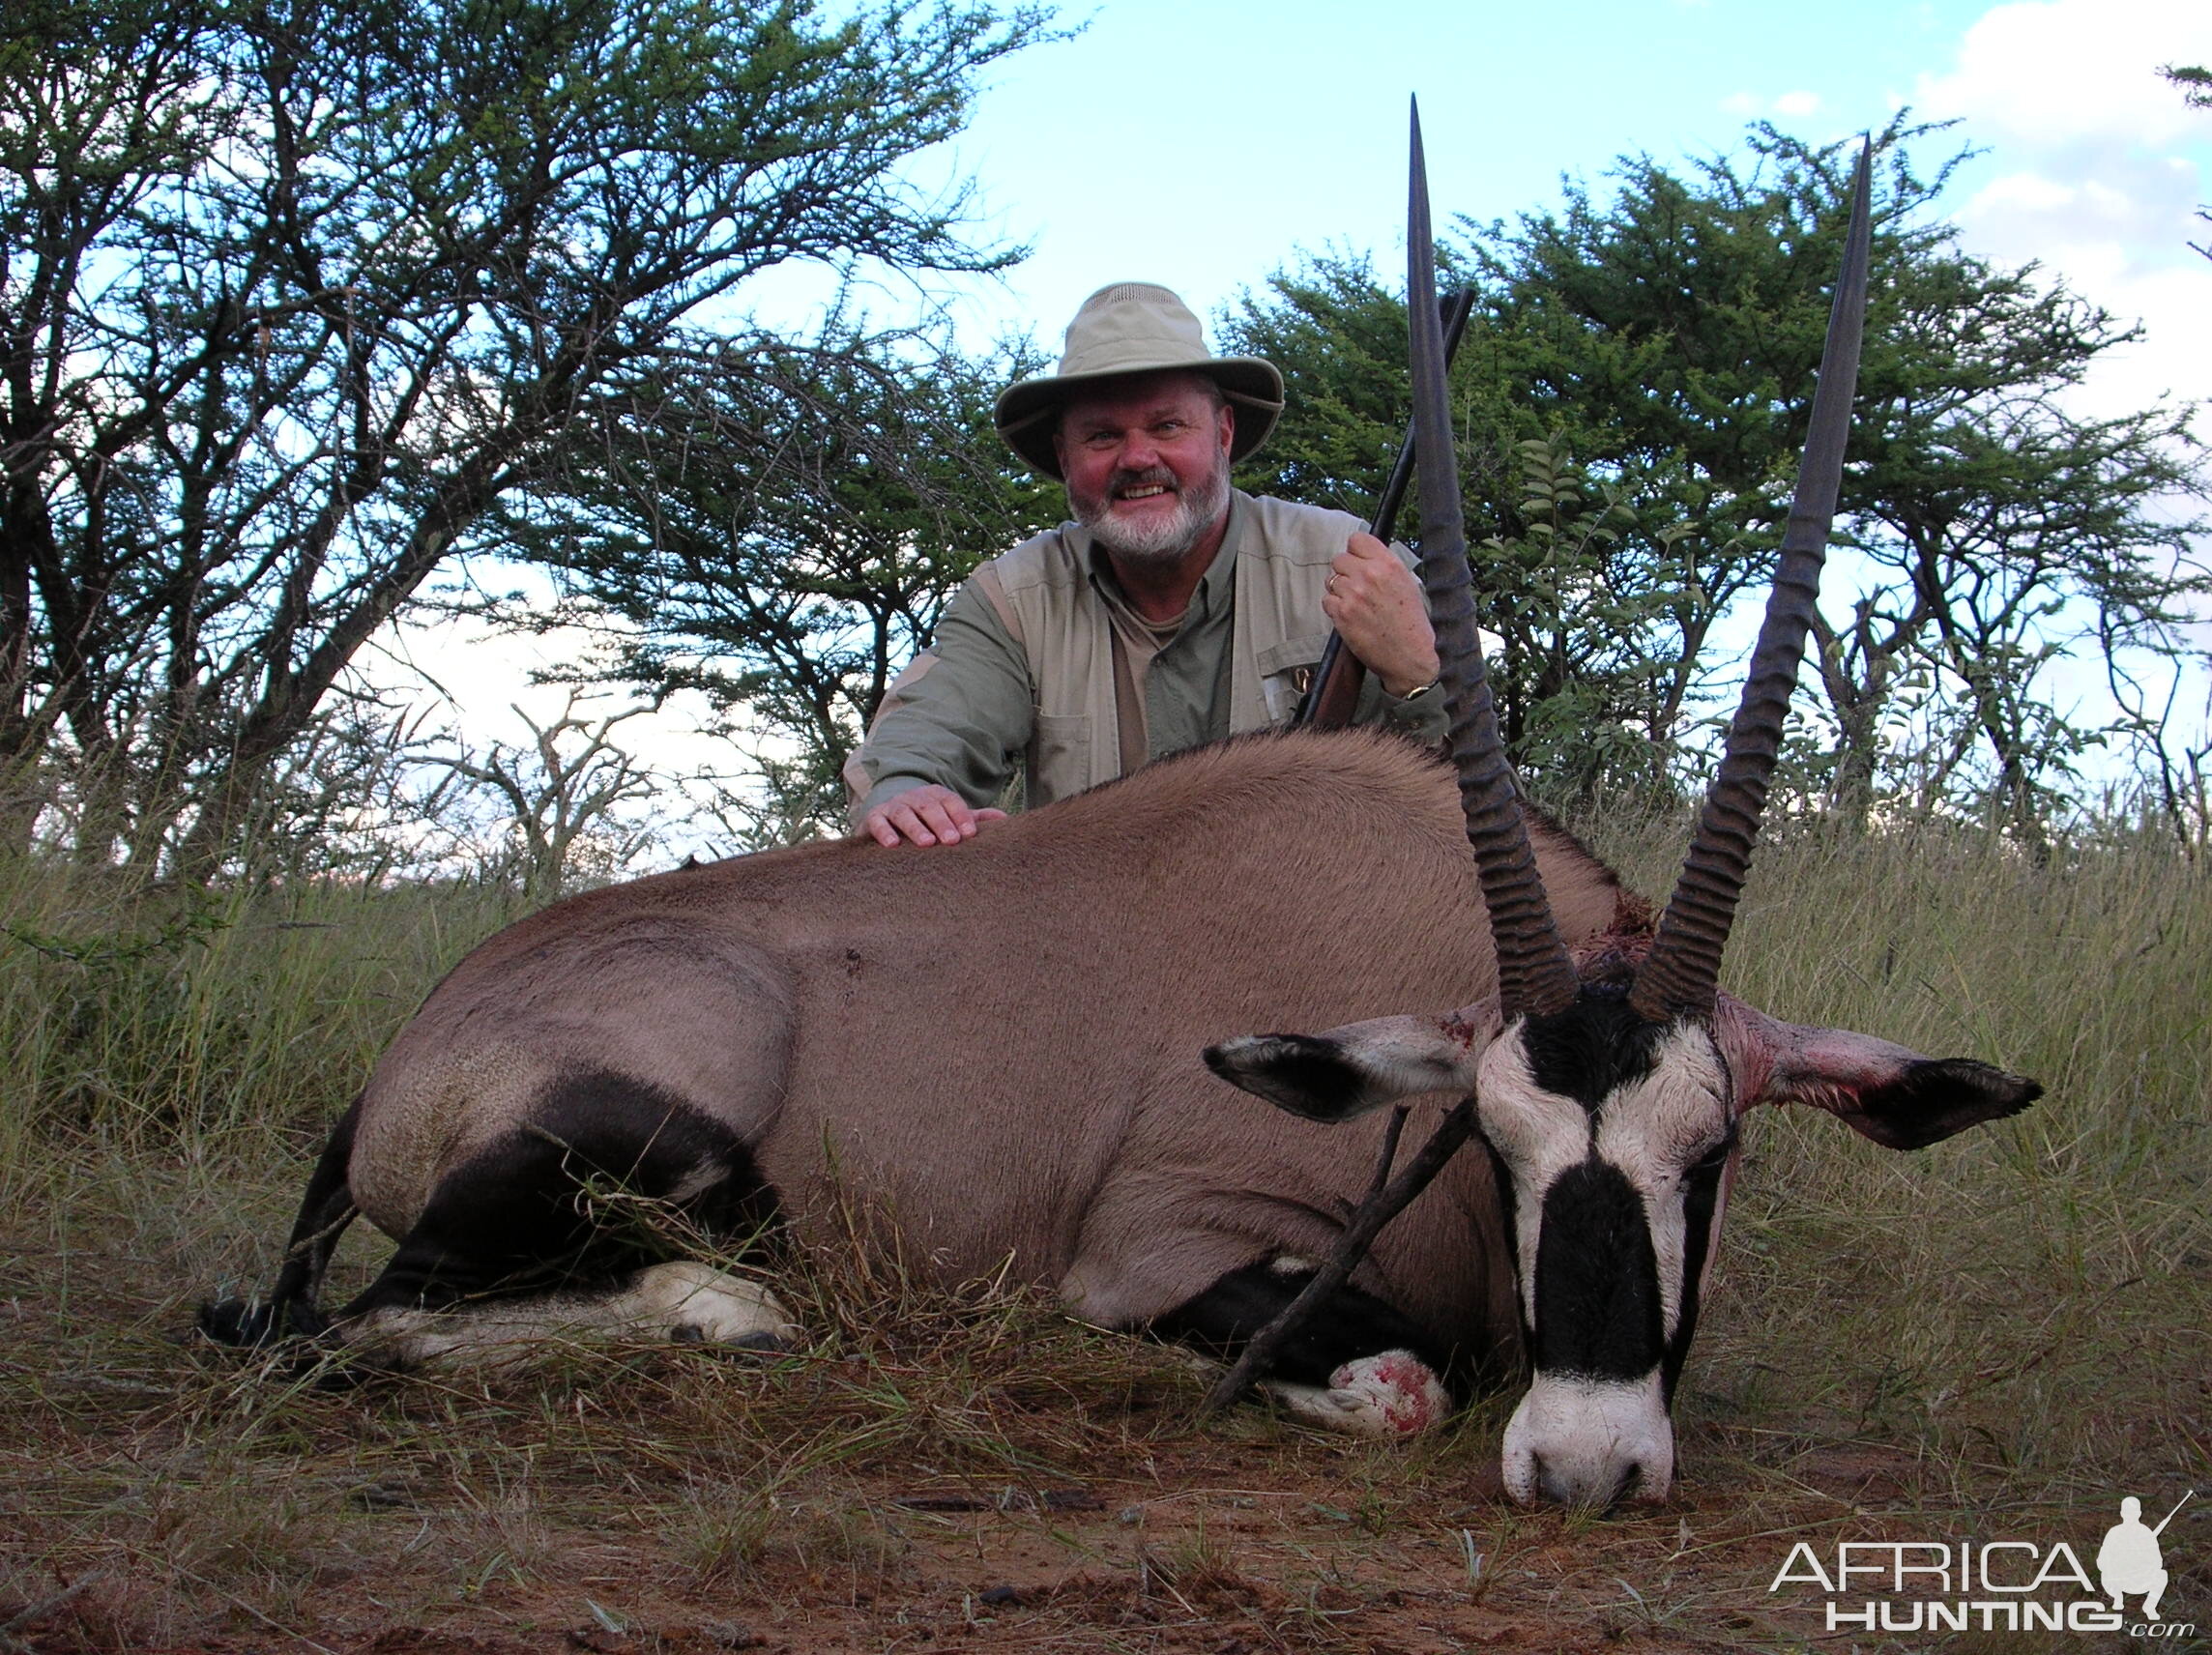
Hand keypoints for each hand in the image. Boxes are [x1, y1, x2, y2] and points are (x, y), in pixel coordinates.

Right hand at [862, 784, 1006, 847]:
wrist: (890, 815)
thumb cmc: (928, 821)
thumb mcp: (950, 818)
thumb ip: (974, 819)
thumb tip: (1005, 819)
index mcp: (936, 795)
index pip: (951, 801)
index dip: (961, 816)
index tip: (970, 834)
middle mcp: (915, 797)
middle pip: (929, 806)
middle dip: (941, 822)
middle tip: (952, 840)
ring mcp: (893, 806)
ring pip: (904, 813)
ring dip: (915, 827)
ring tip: (927, 843)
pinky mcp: (874, 817)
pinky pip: (877, 822)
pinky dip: (884, 832)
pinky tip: (893, 845)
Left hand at [1323, 533, 1440, 697]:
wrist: (1410, 656)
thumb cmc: (1411, 623)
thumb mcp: (1407, 584)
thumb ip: (1384, 567)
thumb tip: (1364, 558)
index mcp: (1389, 564)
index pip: (1357, 540)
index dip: (1355, 552)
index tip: (1358, 561)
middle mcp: (1369, 575)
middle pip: (1339, 559)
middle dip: (1345, 572)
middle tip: (1356, 587)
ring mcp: (1354, 594)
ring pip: (1331, 580)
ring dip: (1339, 591)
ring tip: (1355, 604)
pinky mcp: (1342, 613)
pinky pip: (1327, 601)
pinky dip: (1335, 608)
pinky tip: (1350, 616)